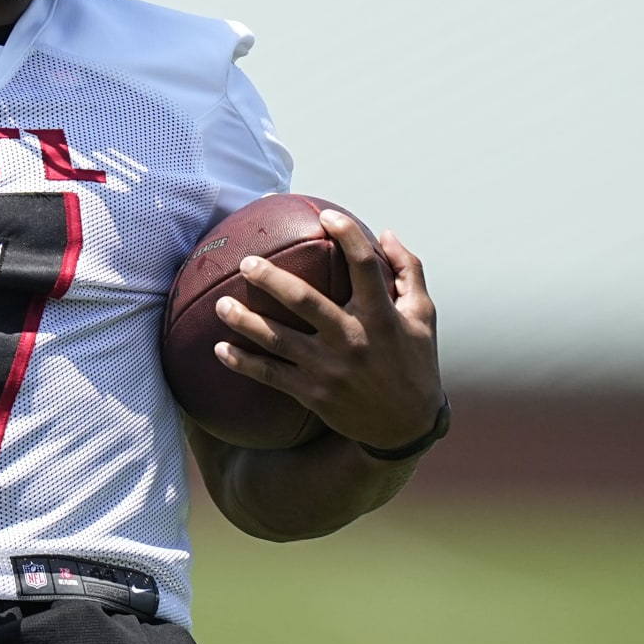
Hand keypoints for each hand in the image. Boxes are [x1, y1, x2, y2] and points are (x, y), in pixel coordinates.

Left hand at [213, 213, 441, 451]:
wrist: (406, 427)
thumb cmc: (415, 362)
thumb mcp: (423, 316)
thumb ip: (408, 270)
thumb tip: (385, 231)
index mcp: (381, 316)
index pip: (364, 267)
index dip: (347, 235)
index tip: (326, 216)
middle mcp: (353, 339)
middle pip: (305, 301)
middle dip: (271, 279)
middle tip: (246, 262)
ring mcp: (330, 369)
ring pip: (279, 339)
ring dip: (245, 322)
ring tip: (220, 303)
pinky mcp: (314, 394)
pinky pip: (271, 375)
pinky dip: (243, 362)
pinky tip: (220, 349)